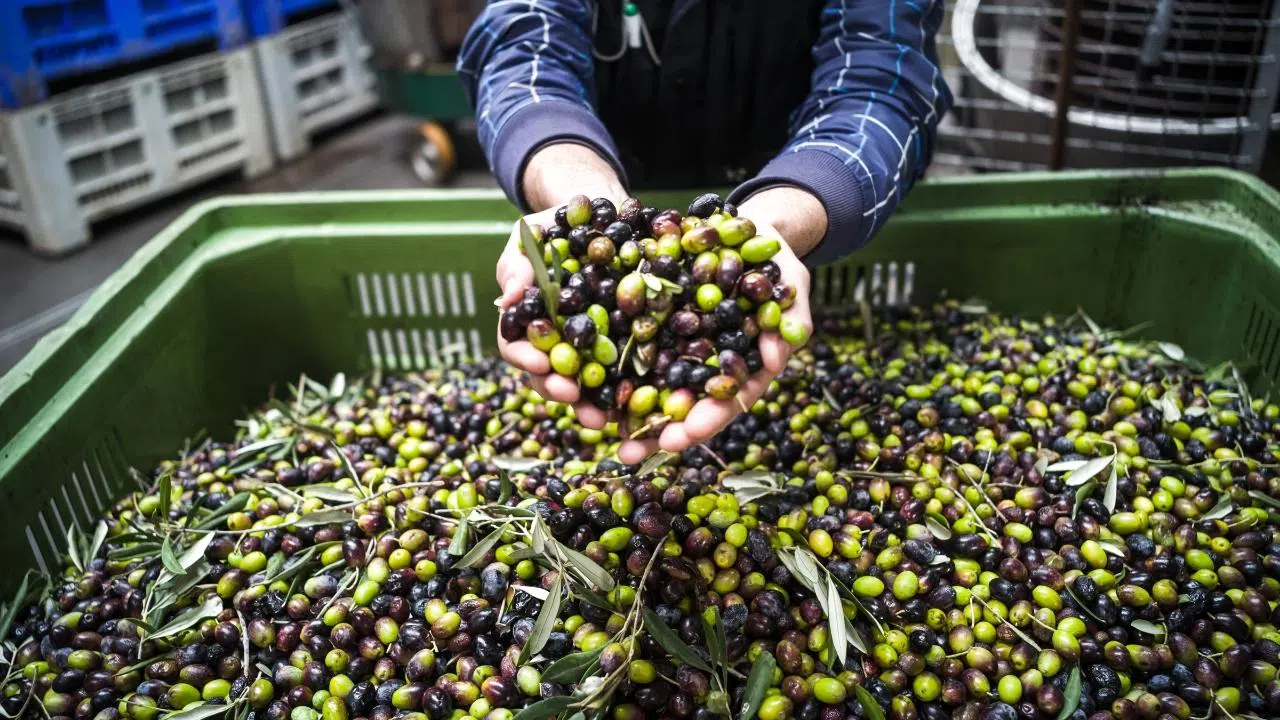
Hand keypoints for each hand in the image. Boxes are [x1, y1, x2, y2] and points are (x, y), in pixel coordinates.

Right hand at [497, 143, 627, 425]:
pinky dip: (624, 391)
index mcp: (527, 320)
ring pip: (581, 383)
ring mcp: (585, 346)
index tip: (540, 363)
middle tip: (572, 394)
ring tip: (600, 418)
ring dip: (588, 404)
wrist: (595, 215)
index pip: (515, 346)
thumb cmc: (553, 228)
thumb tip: (509, 296)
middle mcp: (553, 340)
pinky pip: (619, 372)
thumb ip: (515, 265)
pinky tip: (634, 405)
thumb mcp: (527, 238)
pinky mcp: (618, 345)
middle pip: (547, 375)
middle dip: (557, 389)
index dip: (524, 358)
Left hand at [613, 217, 812, 462]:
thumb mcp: (790, 283)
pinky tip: (586, 386)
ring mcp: (681, 347)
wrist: (742, 228)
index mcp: (745, 364)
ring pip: (655, 385)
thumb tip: (776, 359)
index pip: (726, 400)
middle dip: (658, 431)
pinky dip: (611, 370)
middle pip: (685, 405)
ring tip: (602, 434)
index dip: (706, 420)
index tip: (683, 436)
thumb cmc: (774, 258)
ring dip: (629, 412)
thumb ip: (790, 319)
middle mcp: (709, 364)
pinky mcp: (655, 325)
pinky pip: (631, 349)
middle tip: (631, 452)